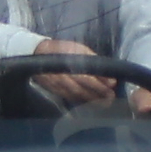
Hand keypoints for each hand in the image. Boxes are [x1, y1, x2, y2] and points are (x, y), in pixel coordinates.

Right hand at [34, 38, 150, 113]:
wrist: (38, 53)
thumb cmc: (61, 49)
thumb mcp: (77, 48)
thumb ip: (91, 58)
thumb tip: (105, 67)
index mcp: (69, 64)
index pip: (87, 75)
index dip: (100, 81)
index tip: (112, 84)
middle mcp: (63, 76)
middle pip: (83, 88)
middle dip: (98, 93)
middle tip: (111, 97)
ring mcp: (58, 85)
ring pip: (76, 95)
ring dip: (91, 100)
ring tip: (104, 103)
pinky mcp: (55, 90)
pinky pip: (69, 97)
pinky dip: (80, 101)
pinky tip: (90, 103)